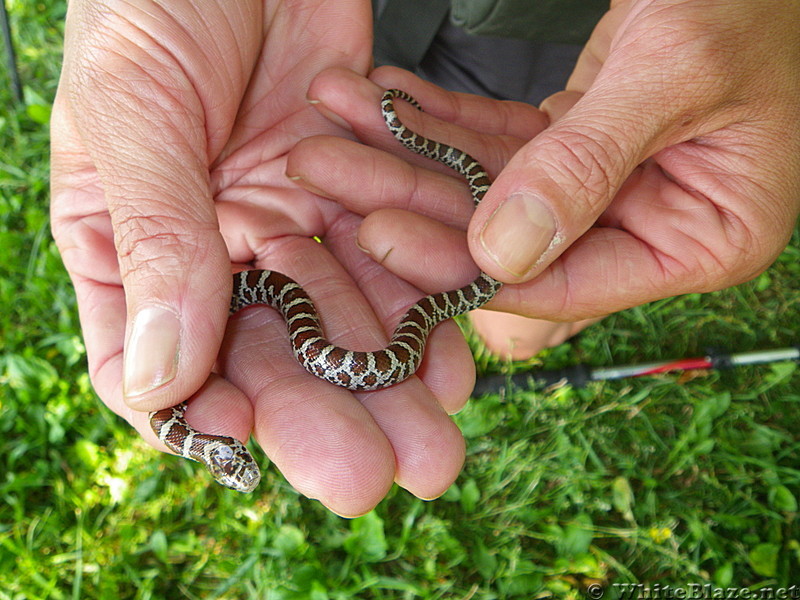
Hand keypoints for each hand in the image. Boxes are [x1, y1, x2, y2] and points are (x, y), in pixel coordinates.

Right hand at [51, 0, 472, 515]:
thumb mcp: (133, 109)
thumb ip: (154, 238)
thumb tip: (163, 381)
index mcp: (132, 243)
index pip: (151, 358)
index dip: (200, 408)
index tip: (251, 440)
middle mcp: (217, 250)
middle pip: (265, 356)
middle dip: (320, 415)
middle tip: (370, 477)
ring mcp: (293, 225)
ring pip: (339, 323)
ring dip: (383, 384)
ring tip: (429, 446)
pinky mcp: (359, 193)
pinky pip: (392, 263)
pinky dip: (421, 312)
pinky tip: (452, 361)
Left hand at [295, 0, 799, 333]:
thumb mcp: (677, 67)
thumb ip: (589, 163)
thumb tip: (500, 255)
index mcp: (700, 240)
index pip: (565, 284)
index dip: (469, 267)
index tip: (381, 233)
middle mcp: (649, 227)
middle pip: (509, 243)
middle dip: (412, 203)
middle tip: (323, 168)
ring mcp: (608, 191)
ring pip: (487, 190)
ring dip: (407, 153)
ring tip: (334, 116)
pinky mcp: (575, 149)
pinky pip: (496, 143)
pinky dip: (440, 120)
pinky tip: (382, 96)